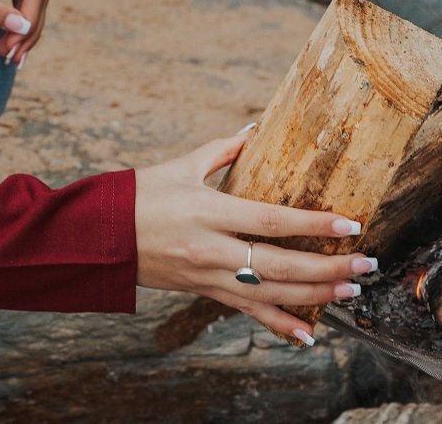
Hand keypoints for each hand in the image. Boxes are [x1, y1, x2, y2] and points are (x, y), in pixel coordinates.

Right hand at [134, 126, 377, 343]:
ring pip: (271, 293)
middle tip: (364, 265)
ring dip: (315, 295)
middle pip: (280, 264)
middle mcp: (212, 248)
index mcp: (208, 210)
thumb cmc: (139, 194)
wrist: (101, 236)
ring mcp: (209, 276)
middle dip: (328, 267)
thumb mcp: (180, 166)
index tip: (349, 224)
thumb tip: (255, 130)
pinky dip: (279, 325)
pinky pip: (248, 313)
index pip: (271, 220)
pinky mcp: (204, 292)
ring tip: (349, 292)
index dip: (313, 224)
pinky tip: (307, 333)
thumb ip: (222, 150)